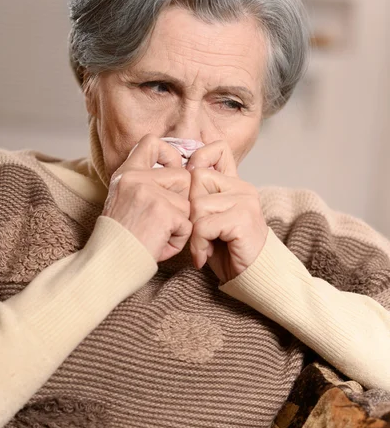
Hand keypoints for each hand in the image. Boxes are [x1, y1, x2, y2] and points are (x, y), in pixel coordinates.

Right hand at [102, 134, 191, 262]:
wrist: (108, 263)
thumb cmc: (118, 238)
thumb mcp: (123, 200)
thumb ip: (145, 184)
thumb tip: (179, 173)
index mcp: (127, 173)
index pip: (152, 142)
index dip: (170, 154)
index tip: (172, 171)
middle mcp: (137, 178)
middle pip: (183, 176)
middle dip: (181, 200)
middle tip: (162, 220)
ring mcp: (151, 193)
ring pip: (187, 204)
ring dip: (179, 224)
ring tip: (157, 236)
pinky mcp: (164, 212)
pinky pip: (187, 225)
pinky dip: (178, 240)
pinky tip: (159, 245)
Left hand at [187, 140, 268, 283]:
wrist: (253, 278)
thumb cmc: (227, 251)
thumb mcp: (210, 218)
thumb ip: (200, 197)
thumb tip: (176, 178)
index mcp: (235, 183)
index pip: (218, 149)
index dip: (198, 158)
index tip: (189, 184)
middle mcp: (243, 187)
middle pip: (197, 178)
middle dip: (190, 208)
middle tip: (199, 232)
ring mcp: (245, 201)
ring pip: (197, 204)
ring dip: (194, 232)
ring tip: (204, 246)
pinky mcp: (243, 219)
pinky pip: (203, 225)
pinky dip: (199, 244)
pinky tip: (205, 256)